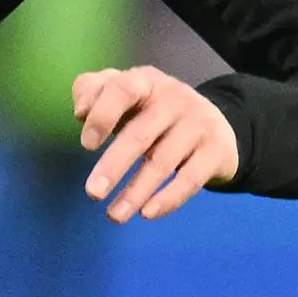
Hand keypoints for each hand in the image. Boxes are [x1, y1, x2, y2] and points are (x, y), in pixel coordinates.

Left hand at [74, 65, 239, 221]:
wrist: (212, 123)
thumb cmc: (150, 111)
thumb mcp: (122, 94)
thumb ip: (92, 93)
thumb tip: (81, 112)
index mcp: (146, 81)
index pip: (123, 89)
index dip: (103, 115)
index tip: (86, 146)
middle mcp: (174, 98)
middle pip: (141, 134)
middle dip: (114, 165)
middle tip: (93, 193)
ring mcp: (199, 124)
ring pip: (163, 162)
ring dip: (136, 193)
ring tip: (114, 216)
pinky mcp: (216, 150)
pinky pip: (190, 179)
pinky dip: (168, 199)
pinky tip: (147, 214)